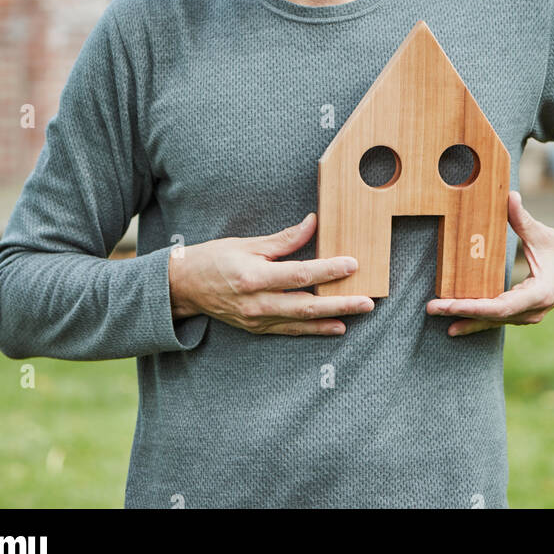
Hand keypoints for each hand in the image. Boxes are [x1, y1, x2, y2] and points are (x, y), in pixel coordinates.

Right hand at [168, 211, 373, 335]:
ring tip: (358, 313)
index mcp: (253, 276)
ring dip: (332, 318)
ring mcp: (257, 319)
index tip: (352, 264)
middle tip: (367, 301)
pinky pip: (290, 330)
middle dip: (340, 303)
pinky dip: (314, 330)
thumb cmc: (215, 258)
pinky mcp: (257, 329)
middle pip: (306, 304)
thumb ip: (283, 239)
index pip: (299, 274)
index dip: (327, 270)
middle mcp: (257, 302)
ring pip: (301, 321)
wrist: (185, 287)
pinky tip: (336, 327)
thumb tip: (314, 224)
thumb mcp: (247, 243)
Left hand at [426, 191, 553, 336]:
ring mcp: (530, 316)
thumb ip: (522, 218)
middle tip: (432, 308)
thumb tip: (509, 196)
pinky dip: (477, 319)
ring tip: (439, 317)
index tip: (450, 304)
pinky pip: (498, 319)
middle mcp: (534, 310)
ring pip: (494, 322)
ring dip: (467, 319)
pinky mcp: (524, 314)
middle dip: (461, 313)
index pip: (501, 306)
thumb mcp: (541, 233)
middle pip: (493, 317)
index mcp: (539, 294)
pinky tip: (456, 322)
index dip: (473, 306)